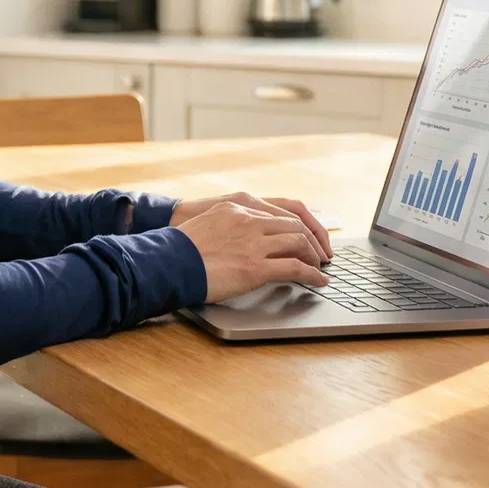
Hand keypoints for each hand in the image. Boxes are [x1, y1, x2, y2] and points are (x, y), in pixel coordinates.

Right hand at [171, 193, 331, 261]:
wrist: (167, 262)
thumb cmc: (180, 248)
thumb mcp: (207, 224)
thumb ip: (229, 225)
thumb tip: (242, 240)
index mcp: (237, 205)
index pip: (282, 210)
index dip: (301, 225)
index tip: (308, 235)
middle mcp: (249, 219)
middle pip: (295, 224)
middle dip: (313, 240)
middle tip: (321, 254)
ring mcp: (253, 242)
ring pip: (299, 242)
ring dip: (314, 256)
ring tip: (320, 268)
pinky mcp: (255, 266)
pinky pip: (295, 267)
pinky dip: (312, 275)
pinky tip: (318, 282)